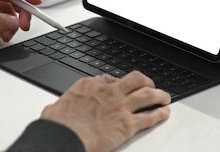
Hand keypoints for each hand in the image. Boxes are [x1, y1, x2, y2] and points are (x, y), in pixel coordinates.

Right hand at [40, 71, 171, 151]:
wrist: (64, 139)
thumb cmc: (58, 127)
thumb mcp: (54, 108)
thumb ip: (61, 105)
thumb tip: (55, 109)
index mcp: (89, 85)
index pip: (109, 79)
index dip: (117, 83)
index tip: (119, 87)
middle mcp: (108, 92)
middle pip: (134, 79)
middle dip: (145, 81)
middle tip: (149, 85)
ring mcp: (120, 107)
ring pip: (147, 94)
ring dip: (159, 94)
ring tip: (165, 96)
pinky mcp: (128, 125)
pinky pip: (149, 117)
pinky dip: (159, 114)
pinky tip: (164, 113)